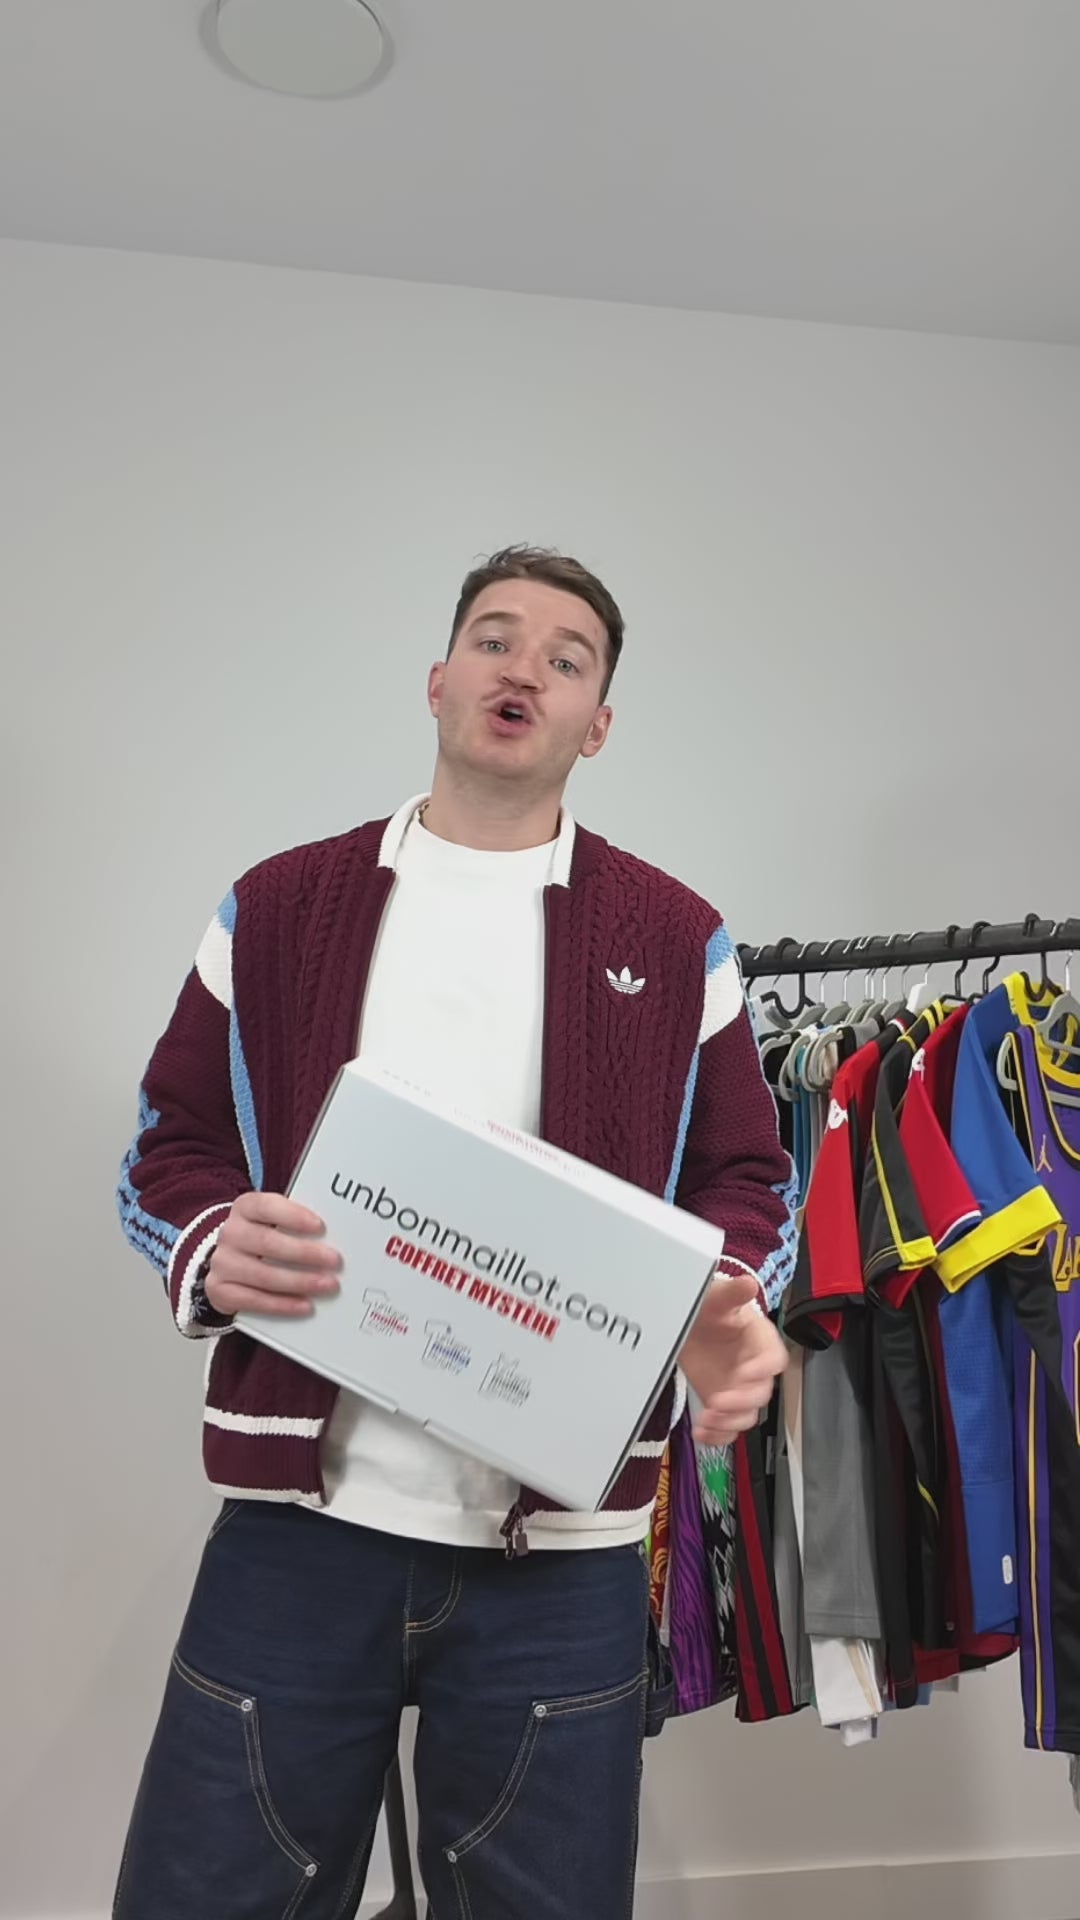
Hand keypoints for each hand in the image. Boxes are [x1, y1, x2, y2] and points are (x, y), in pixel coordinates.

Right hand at [204, 1191, 341, 1318]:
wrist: (231, 1261)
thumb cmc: (264, 1237)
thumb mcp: (276, 1222)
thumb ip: (298, 1223)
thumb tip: (336, 1234)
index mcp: (245, 1207)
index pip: (267, 1206)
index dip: (294, 1216)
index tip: (320, 1226)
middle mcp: (230, 1233)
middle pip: (267, 1243)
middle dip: (305, 1253)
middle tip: (334, 1261)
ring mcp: (222, 1263)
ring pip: (262, 1274)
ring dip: (299, 1282)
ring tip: (327, 1285)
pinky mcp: (219, 1290)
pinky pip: (253, 1300)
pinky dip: (282, 1305)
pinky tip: (305, 1305)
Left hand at [679, 1271, 786, 1446]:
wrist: (693, 1325)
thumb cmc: (712, 1308)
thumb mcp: (719, 1296)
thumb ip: (733, 1292)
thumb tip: (748, 1283)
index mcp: (762, 1341)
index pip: (774, 1360)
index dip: (762, 1369)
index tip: (744, 1373)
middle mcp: (756, 1369)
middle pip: (761, 1393)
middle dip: (740, 1401)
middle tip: (718, 1400)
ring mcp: (741, 1389)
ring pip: (747, 1415)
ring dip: (728, 1423)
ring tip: (707, 1420)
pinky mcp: (725, 1404)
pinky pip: (730, 1428)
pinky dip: (718, 1436)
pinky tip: (702, 1434)